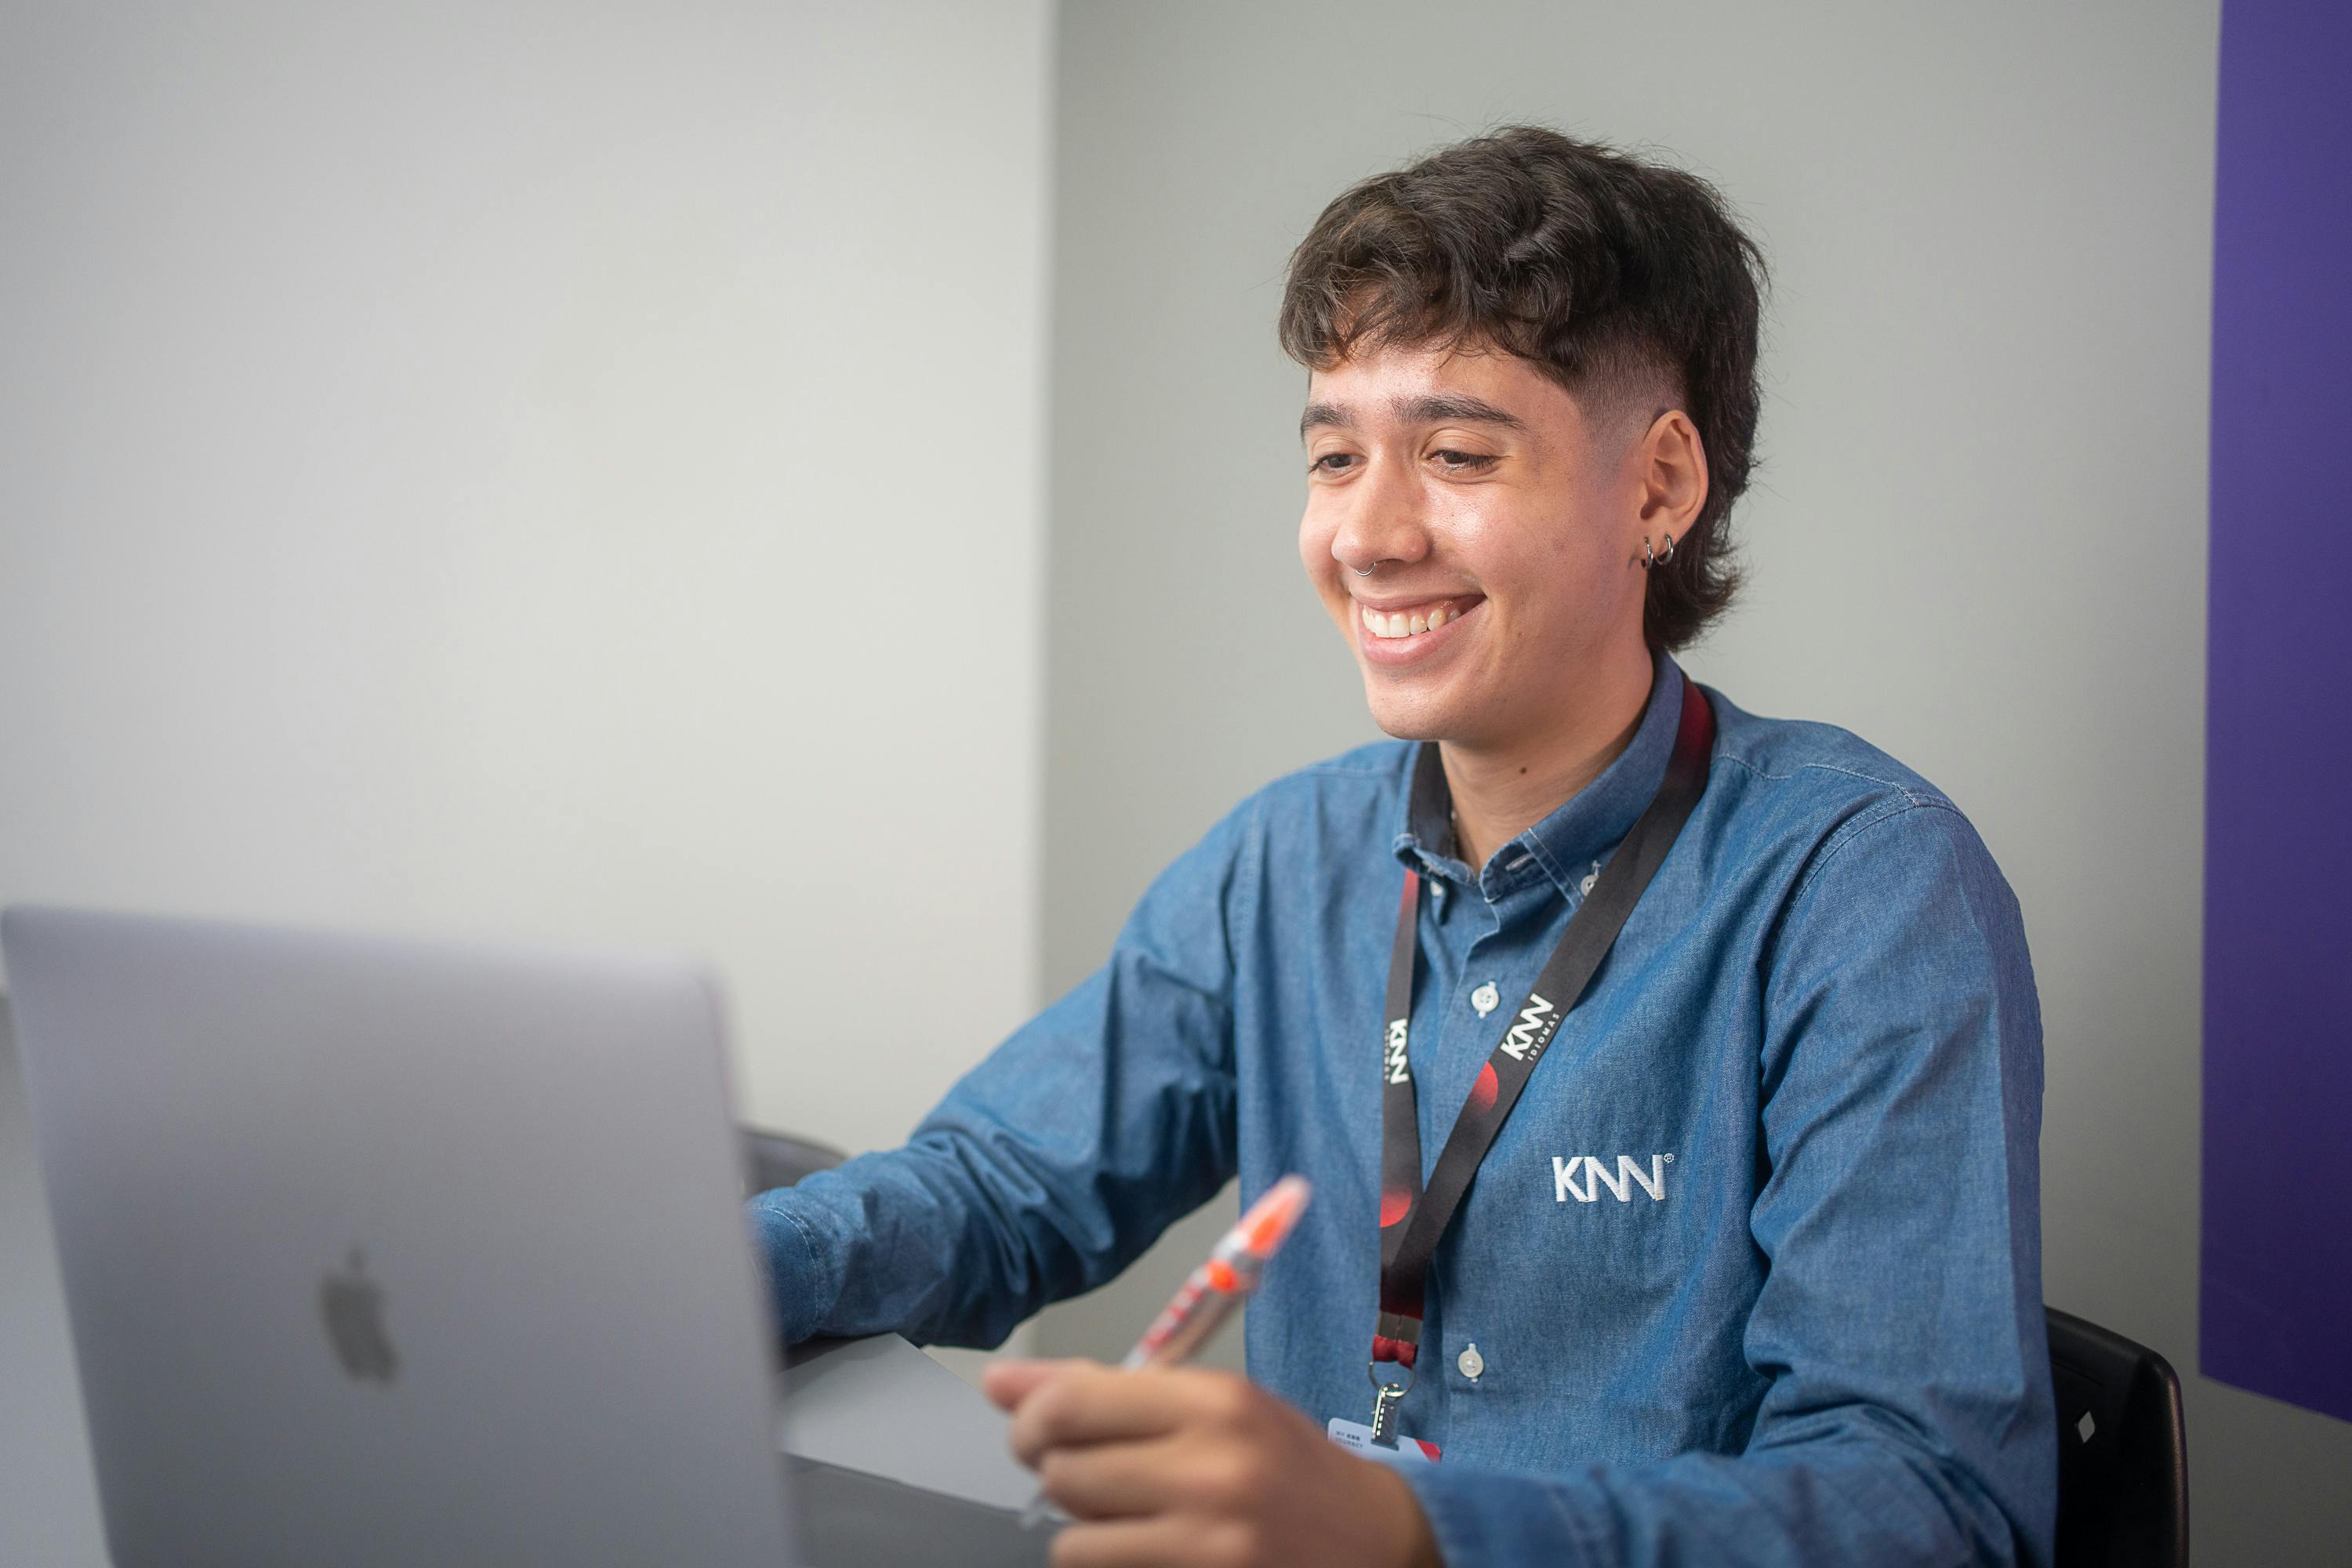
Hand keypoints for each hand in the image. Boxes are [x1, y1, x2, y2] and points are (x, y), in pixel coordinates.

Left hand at [983, 1358, 1442, 1567]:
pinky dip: (1112, 1567)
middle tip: (1097, 1476)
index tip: (1035, 1429)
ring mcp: (1209, 1544)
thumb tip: (1000, 1384)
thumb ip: (1108, 1391)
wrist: (1378, 1544)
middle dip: (1063, 1475)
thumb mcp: (1217, 1406)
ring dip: (1088, 1533)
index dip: (1033, 1419)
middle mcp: (1212, 1470)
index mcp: (1216, 1402)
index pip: (1072, 1403)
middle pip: (1064, 1471)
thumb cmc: (1286, 1468)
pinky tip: (1154, 1553)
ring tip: (1137, 1523)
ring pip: (1073, 1541)